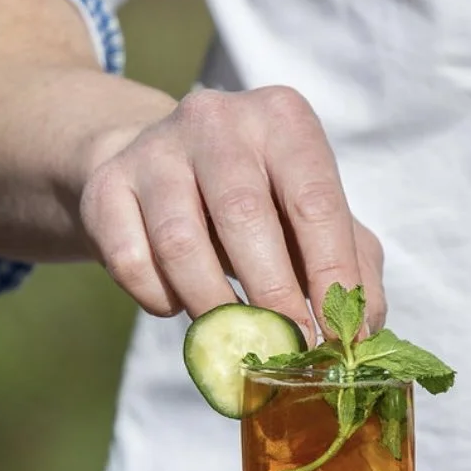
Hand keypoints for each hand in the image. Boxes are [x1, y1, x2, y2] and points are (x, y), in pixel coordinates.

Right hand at [78, 86, 384, 340]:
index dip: (331, 277)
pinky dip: (161, 300)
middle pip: (246, 220)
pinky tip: (180, 305)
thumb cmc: (258, 200)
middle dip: (273, 299)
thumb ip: (352, 267)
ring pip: (181, 245)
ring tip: (238, 341)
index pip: (316, 202)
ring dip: (215, 309)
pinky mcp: (106, 184)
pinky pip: (132, 261)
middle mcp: (218, 118)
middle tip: (289, 352)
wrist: (157, 167)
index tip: (339, 339)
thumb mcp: (312, 218)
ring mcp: (155, 147)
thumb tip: (364, 330)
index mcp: (284, 119)